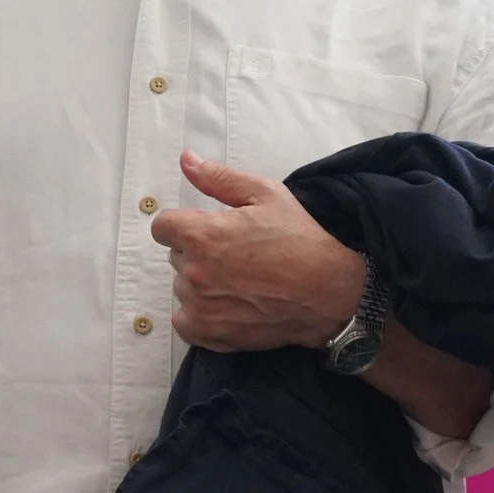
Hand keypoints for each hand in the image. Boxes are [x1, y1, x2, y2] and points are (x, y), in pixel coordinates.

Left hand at [150, 151, 362, 351]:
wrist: (331, 293)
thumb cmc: (301, 241)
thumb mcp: (265, 195)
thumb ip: (218, 178)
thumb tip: (186, 159)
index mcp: (201, 234)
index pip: (162, 227)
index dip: (183, 225)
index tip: (204, 230)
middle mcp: (194, 271)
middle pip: (176, 256)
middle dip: (198, 253)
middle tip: (236, 255)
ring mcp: (200, 305)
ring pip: (183, 288)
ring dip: (201, 284)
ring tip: (240, 282)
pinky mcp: (209, 332)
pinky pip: (185, 321)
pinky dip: (200, 315)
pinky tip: (228, 305)